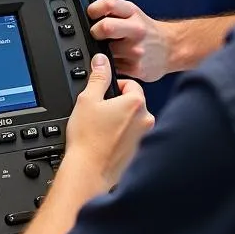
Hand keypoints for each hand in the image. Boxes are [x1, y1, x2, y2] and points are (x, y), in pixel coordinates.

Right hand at [64, 54, 153, 189]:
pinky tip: (106, 143)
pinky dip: (121, 137)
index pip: (131, 84)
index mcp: (136, 103)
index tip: (102, 95)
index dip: (114, 86)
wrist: (89, 172)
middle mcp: (146, 120)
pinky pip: (132, 138)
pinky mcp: (140, 153)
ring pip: (133, 121)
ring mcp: (145, 138)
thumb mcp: (87, 99)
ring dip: (119, 121)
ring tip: (101, 130)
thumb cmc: (88, 140)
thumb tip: (102, 61)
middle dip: (117, 105)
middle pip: (133, 103)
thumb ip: (98, 77)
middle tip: (98, 114)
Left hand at [87, 0, 175, 81]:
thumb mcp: (131, 13)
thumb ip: (111, 12)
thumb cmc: (145, 30)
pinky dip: (111, 65)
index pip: (108, 4)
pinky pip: (111, 67)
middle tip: (97, 35)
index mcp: (132, 12)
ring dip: (103, 52)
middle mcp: (136, 30)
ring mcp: (136, 50)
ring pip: (105, 51)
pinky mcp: (136, 68)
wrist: (171, 48)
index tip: (91, 15)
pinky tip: (121, 60)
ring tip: (112, 49)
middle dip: (95, 32)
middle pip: (105, 28)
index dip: (93, 9)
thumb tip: (86, 17)